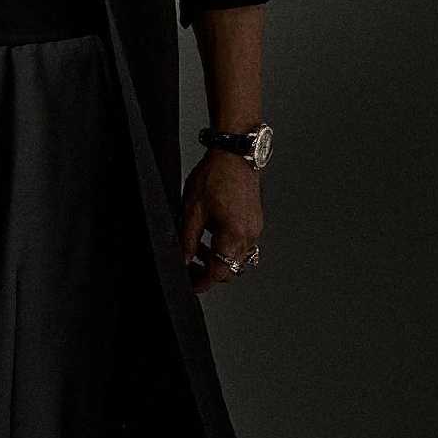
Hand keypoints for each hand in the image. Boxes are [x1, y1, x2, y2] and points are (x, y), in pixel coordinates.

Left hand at [180, 149, 262, 294]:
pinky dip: (224, 244)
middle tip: (189, 265)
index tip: (190, 284)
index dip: (202, 282)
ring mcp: (254, 228)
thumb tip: (182, 260)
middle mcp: (249, 235)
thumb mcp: (192, 209)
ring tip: (195, 245)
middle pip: (230, 269)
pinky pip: (240, 242)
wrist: (235, 153)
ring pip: (235, 256)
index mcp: (235, 235)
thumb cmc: (216, 175)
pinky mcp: (254, 220)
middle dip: (208, 271)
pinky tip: (210, 231)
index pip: (219, 273)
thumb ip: (187, 240)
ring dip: (216, 257)